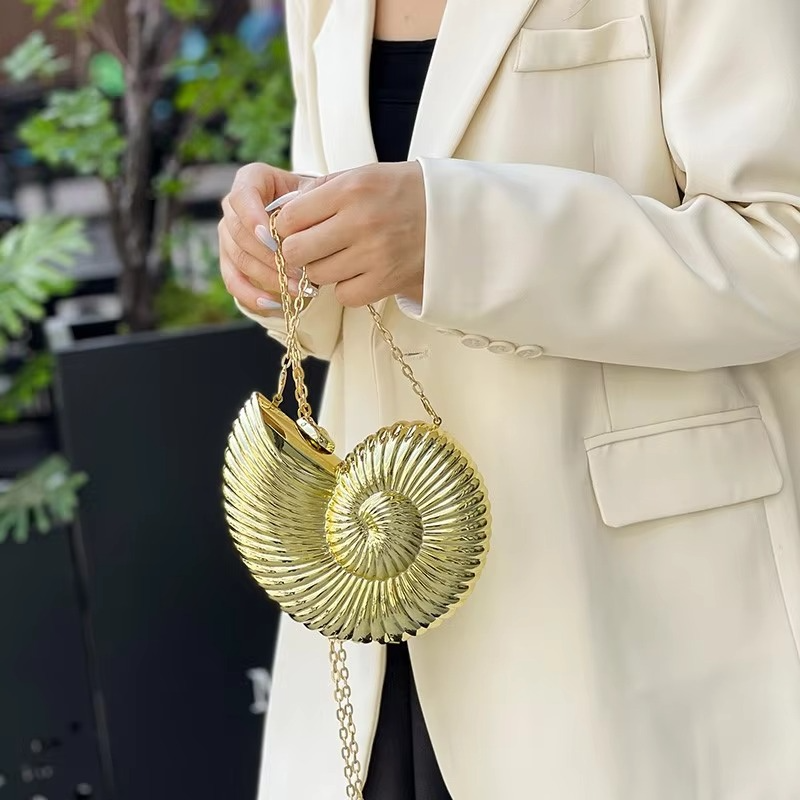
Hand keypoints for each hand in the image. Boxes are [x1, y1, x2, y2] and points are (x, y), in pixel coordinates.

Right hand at [218, 163, 313, 314]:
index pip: (242, 197)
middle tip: (298, 272)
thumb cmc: (314, 201)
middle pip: (240, 234)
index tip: (274, 239)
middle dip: (269, 257)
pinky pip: (234, 281)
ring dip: (269, 278)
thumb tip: (304, 225)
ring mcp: (228, 235)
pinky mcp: (230, 261)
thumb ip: (307, 201)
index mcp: (251, 180)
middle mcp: (233, 206)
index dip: (253, 219)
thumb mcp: (315, 193)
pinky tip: (274, 305)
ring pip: (239, 259)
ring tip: (298, 290)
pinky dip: (252, 296)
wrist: (310, 216)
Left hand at [274, 161, 425, 307]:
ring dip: (323, 270)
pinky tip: (359, 273)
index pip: (290, 217)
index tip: (296, 228)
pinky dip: (347, 288)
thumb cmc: (404, 192)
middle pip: (297, 251)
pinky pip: (344, 295)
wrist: (456, 214)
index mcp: (351, 189)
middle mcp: (361, 222)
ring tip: (342, 257)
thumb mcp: (365, 174)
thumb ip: (322, 190)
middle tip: (312, 247)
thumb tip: (282, 211)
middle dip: (299, 252)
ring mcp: (374, 254)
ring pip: (318, 276)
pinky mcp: (387, 281)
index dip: (286, 226)